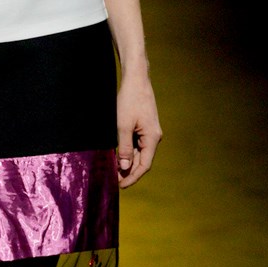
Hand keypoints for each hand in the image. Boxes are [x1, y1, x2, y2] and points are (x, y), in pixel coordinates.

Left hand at [116, 70, 161, 188]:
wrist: (136, 80)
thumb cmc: (129, 101)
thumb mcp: (123, 126)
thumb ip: (125, 148)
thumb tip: (125, 167)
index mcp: (152, 138)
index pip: (144, 165)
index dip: (132, 177)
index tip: (120, 186)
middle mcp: (154, 137)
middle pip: (142, 161)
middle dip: (129, 172)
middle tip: (113, 181)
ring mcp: (149, 132)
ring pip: (139, 154)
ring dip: (128, 163)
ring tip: (114, 171)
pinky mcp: (144, 127)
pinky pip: (137, 145)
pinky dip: (128, 152)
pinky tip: (118, 157)